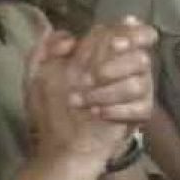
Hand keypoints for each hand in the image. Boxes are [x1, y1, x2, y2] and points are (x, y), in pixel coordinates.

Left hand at [25, 31, 128, 165]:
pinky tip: (98, 114)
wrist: (60, 147)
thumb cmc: (50, 109)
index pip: (132, 32)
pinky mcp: (139, 114)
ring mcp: (136, 92)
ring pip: (140, 82)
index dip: (131, 32)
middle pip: (141, 56)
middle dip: (117, 65)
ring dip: (108, 91)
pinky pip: (142, 106)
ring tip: (82, 102)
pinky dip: (119, 110)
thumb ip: (47, 48)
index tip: (112, 43)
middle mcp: (126, 68)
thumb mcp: (37, 75)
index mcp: (105, 52)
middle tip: (93, 76)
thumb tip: (71, 38)